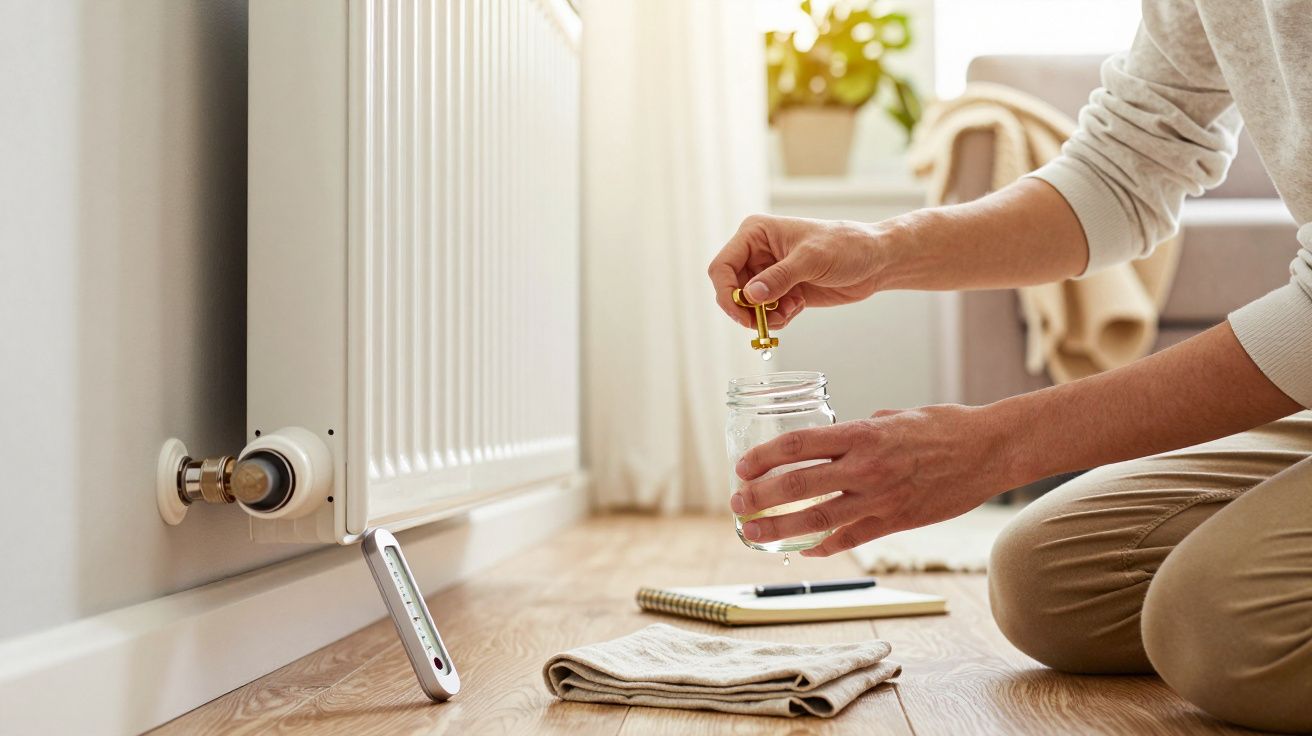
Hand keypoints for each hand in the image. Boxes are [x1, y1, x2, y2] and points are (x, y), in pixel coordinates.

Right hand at [707, 214, 888, 329]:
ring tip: (791, 310)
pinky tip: (798, 307)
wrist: (875, 260)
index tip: (742, 314)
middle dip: (747, 309)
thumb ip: (779, 278)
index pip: (723, 266)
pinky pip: (766, 313)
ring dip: (765, 316)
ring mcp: (768, 273)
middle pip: (731, 289)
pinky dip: (778, 318)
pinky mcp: (781, 290)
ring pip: (748, 305)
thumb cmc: (846, 246)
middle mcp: (757, 252)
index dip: (726, 292)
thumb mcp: (812, 260)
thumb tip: (750, 296)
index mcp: (756, 233)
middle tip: (765, 323)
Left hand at [728, 405, 1024, 556]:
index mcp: (863, 434)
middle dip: (759, 496)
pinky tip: (805, 549)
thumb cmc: (945, 426)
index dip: (764, 457)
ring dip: (779, 527)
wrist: (990, 450)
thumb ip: (861, 429)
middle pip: (797, 484)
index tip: (742, 466)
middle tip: (736, 502)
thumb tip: (836, 439)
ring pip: (817, 518)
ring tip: (752, 532)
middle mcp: (866, 467)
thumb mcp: (895, 416)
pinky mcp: (896, 522)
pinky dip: (824, 545)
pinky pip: (851, 538)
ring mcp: (880, 498)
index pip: (798, 445)